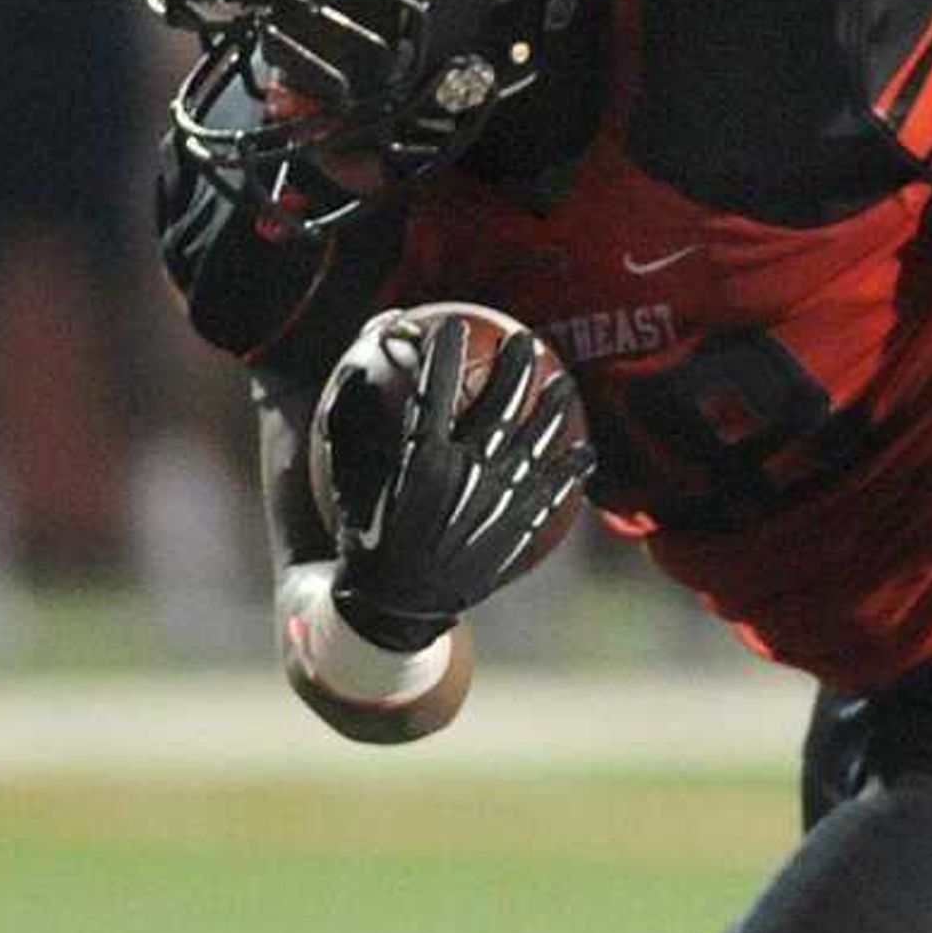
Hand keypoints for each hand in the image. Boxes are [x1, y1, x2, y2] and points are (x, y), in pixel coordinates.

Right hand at [325, 320, 593, 651]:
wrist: (396, 608)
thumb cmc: (365, 539)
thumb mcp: (344, 480)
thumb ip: (348, 423)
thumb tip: (350, 370)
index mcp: (419, 458)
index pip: (436, 387)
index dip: (444, 351)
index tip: (452, 324)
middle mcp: (465, 473)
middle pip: (500, 404)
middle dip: (515, 365)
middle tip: (524, 340)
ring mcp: (497, 501)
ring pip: (537, 442)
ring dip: (553, 408)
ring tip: (564, 384)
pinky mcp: (517, 529)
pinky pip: (552, 493)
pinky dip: (571, 471)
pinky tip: (586, 452)